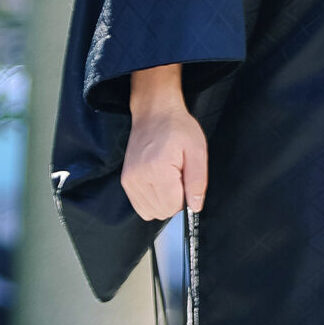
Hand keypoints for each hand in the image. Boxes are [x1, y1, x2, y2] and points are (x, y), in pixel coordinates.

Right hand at [123, 64, 207, 219]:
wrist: (154, 113)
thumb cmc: (177, 127)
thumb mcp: (197, 150)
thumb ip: (197, 181)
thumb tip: (195, 206)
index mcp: (158, 170)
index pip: (173, 206)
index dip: (186, 198)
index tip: (187, 181)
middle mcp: (139, 178)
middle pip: (161, 211)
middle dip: (175, 200)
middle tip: (179, 177)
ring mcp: (129, 181)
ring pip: (150, 211)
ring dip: (163, 201)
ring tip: (169, 178)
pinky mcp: (126, 181)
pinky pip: (140, 206)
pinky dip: (152, 200)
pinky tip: (160, 182)